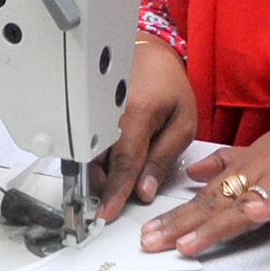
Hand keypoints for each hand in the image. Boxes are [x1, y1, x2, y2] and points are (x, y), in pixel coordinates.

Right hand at [95, 41, 198, 223]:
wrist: (150, 56)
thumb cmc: (170, 88)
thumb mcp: (182, 124)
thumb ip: (163, 159)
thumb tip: (144, 192)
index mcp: (137, 112)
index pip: (124, 160)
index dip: (115, 191)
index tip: (105, 214)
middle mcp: (109, 110)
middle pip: (98, 162)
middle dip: (106, 185)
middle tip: (120, 195)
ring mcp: (93, 110)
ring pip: (88, 156)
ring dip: (101, 173)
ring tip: (123, 169)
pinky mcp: (87, 113)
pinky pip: (86, 146)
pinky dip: (96, 160)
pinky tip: (112, 157)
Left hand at [140, 86, 269, 257]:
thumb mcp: (262, 149)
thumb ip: (228, 162)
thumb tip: (192, 174)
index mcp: (246, 166)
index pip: (206, 196)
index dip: (177, 216)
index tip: (148, 234)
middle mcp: (258, 171)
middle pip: (216, 202)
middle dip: (182, 224)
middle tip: (151, 242)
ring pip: (245, 203)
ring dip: (215, 224)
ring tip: (187, 242)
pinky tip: (255, 213)